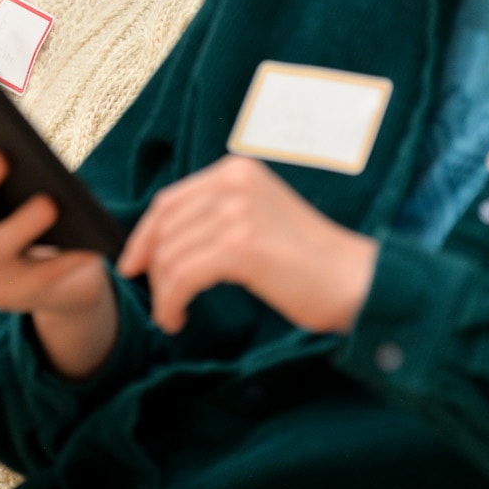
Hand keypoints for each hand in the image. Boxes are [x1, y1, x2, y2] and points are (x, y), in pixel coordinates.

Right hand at [0, 123, 116, 378]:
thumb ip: (11, 165)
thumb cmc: (35, 217)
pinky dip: (61, 262)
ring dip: (19, 226)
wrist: (59, 277)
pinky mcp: (8, 296)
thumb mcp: (21, 189)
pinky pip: (36, 278)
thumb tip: (18, 133)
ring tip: (49, 204)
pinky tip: (85, 247)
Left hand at [118, 155, 378, 334]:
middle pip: (165, 226)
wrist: (355, 280)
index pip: (170, 200)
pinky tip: (179, 317)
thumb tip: (161, 241)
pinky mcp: (240, 245)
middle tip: (159, 300)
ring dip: (163, 292)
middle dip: (152, 268)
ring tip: (173, 314)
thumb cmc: (308, 261)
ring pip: (170, 255)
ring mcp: (237, 211)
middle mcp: (234, 181)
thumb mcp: (257, 218)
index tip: (133, 265)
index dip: (144, 236)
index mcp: (237, 170)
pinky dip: (172, 301)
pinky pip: (182, 276)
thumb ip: (216, 216)